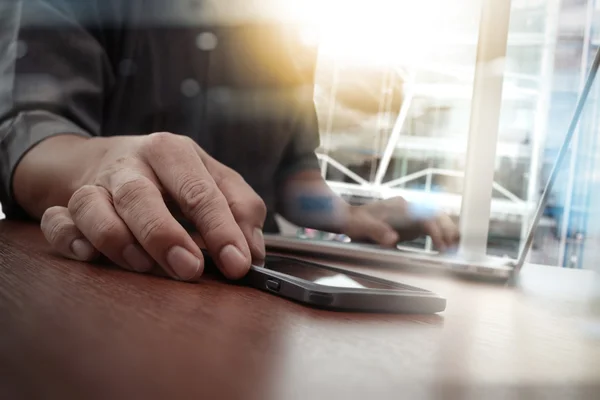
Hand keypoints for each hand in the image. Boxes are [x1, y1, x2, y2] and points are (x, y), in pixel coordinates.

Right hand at [39, 132, 266, 280]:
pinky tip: (89, 255)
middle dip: (165, 236)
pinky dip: (70, 238)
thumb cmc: (172, 176)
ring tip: (143, 265)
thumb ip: (241, 209)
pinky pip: (58, 221)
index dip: (221, 229)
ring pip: (92, 206)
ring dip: (116, 240)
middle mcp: (131, 164)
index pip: (199, 191)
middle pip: (140, 196)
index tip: (238, 264)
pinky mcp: (67, 202)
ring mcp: (95, 183)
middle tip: (189, 270)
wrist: (111, 158)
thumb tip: (252, 251)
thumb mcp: (213, 179)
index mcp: (172, 152)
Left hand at [342, 197, 459, 250]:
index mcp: (399, 207)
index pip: (424, 216)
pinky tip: (445, 247)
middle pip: (436, 214)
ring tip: (455, 248)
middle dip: (448, 229)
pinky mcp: (410, 224)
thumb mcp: (361, 227)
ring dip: (447, 231)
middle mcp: (408, 208)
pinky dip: (439, 236)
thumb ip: (376, 231)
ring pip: (436, 219)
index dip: (435, 231)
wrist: (349, 218)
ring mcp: (411, 215)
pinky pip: (430, 227)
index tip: (441, 245)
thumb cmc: (354, 221)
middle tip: (456, 247)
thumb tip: (393, 240)